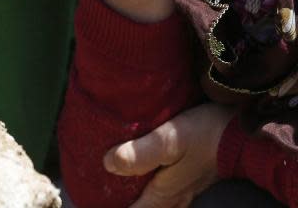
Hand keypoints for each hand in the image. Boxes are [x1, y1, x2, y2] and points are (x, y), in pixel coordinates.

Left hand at [103, 103, 234, 207]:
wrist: (242, 133)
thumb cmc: (204, 135)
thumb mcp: (169, 141)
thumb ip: (140, 154)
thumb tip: (107, 164)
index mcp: (163, 195)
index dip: (108, 207)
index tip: (90, 200)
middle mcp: (172, 198)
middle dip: (117, 201)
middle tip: (93, 189)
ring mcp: (182, 190)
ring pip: (151, 200)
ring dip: (132, 195)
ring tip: (108, 181)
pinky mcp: (188, 177)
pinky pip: (159, 189)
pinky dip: (143, 185)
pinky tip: (134, 170)